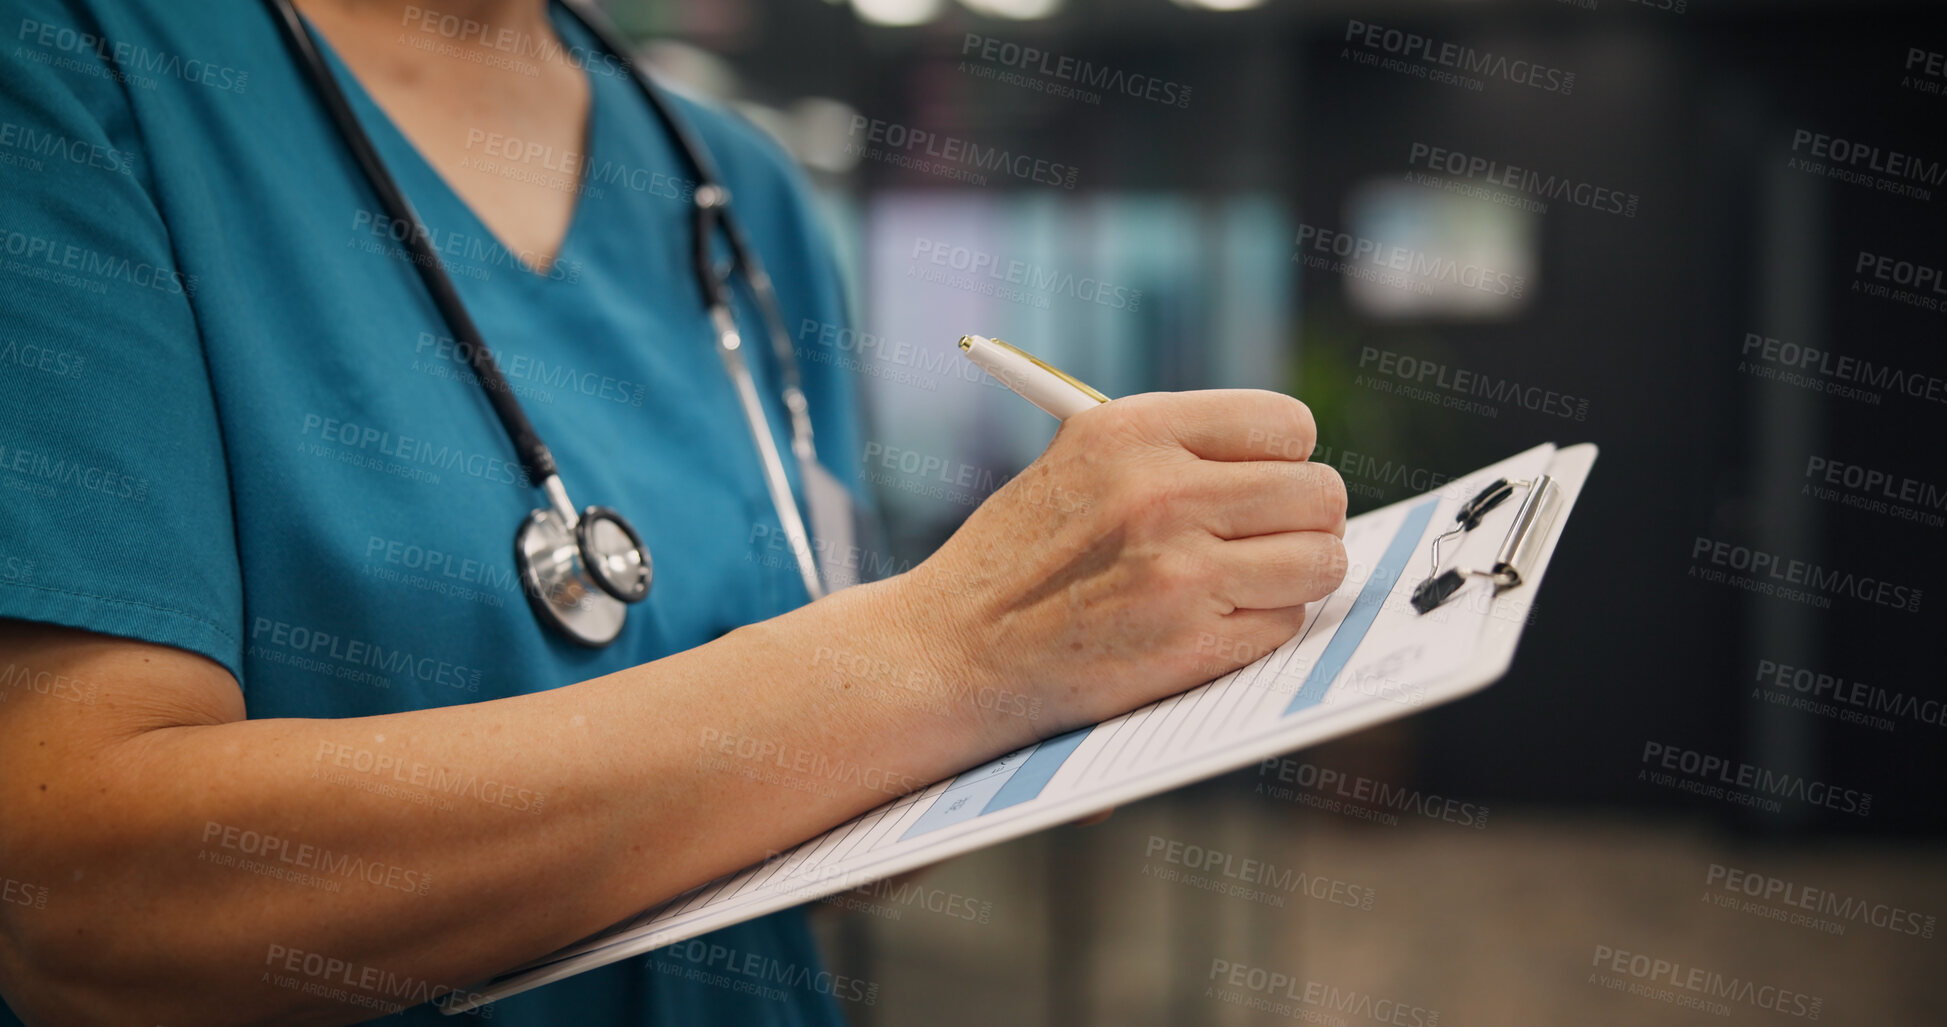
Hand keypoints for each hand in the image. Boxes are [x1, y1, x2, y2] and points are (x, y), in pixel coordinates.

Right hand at [906, 390, 1347, 749]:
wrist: (950, 652)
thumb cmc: (1019, 558)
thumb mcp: (1080, 462)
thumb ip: (1176, 451)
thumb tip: (1289, 463)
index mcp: (1133, 430)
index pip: (1286, 426)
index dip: (1284, 459)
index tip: (1263, 482)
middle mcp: (1163, 492)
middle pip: (1320, 493)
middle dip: (1304, 520)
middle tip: (1268, 540)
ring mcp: (1182, 573)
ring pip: (1320, 560)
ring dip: (1297, 577)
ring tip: (1249, 583)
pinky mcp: (1192, 646)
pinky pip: (1287, 624)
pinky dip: (1263, 629)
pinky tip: (1212, 627)